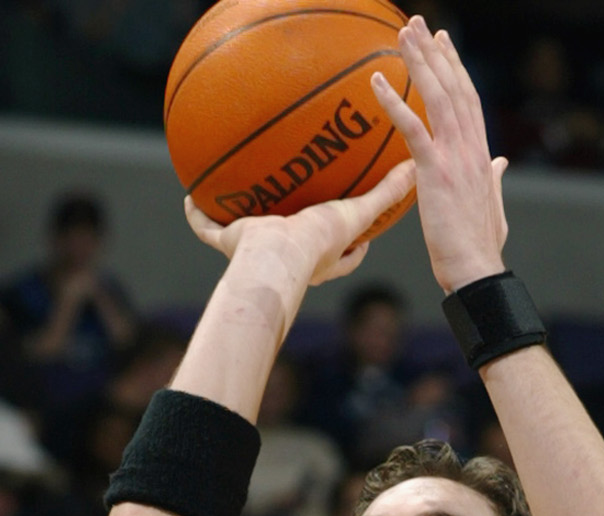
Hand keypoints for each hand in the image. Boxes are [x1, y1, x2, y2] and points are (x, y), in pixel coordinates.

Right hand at [183, 160, 416, 291]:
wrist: (276, 259)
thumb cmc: (316, 242)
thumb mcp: (357, 213)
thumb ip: (386, 192)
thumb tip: (415, 168)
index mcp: (322, 258)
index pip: (346, 257)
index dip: (357, 247)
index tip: (364, 237)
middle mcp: (290, 258)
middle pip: (296, 246)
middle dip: (297, 232)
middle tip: (302, 208)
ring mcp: (256, 251)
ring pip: (248, 237)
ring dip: (240, 221)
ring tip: (238, 196)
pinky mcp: (230, 244)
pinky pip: (207, 229)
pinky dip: (196, 216)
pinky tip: (189, 196)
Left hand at [371, 17, 506, 294]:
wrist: (477, 271)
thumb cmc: (480, 248)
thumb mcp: (493, 207)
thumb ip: (494, 179)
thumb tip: (501, 164)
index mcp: (480, 153)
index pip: (468, 99)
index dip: (455, 69)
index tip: (443, 44)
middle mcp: (470, 147)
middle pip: (452, 87)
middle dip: (435, 52)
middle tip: (418, 24)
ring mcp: (454, 157)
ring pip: (436, 97)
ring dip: (418, 62)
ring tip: (402, 34)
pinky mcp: (435, 172)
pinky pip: (412, 128)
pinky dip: (394, 102)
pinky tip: (377, 81)